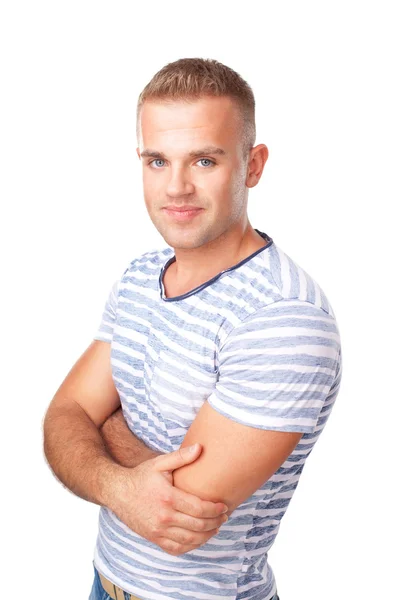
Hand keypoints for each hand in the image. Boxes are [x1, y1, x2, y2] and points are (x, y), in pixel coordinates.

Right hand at [109, 444, 228, 555]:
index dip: (215, 509)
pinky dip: (191, 546)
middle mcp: (163, 517)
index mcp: (168, 497)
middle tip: (223, 517)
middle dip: (215, 522)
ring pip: (189, 540)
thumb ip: (181, 456)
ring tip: (215, 528)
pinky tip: (199, 538)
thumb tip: (200, 448)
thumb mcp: (160, 463)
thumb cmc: (141, 476)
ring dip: (206, 536)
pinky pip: (176, 548)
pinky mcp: (153, 538)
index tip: (224, 507)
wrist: (118, 492)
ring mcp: (158, 530)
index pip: (199, 508)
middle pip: (198, 526)